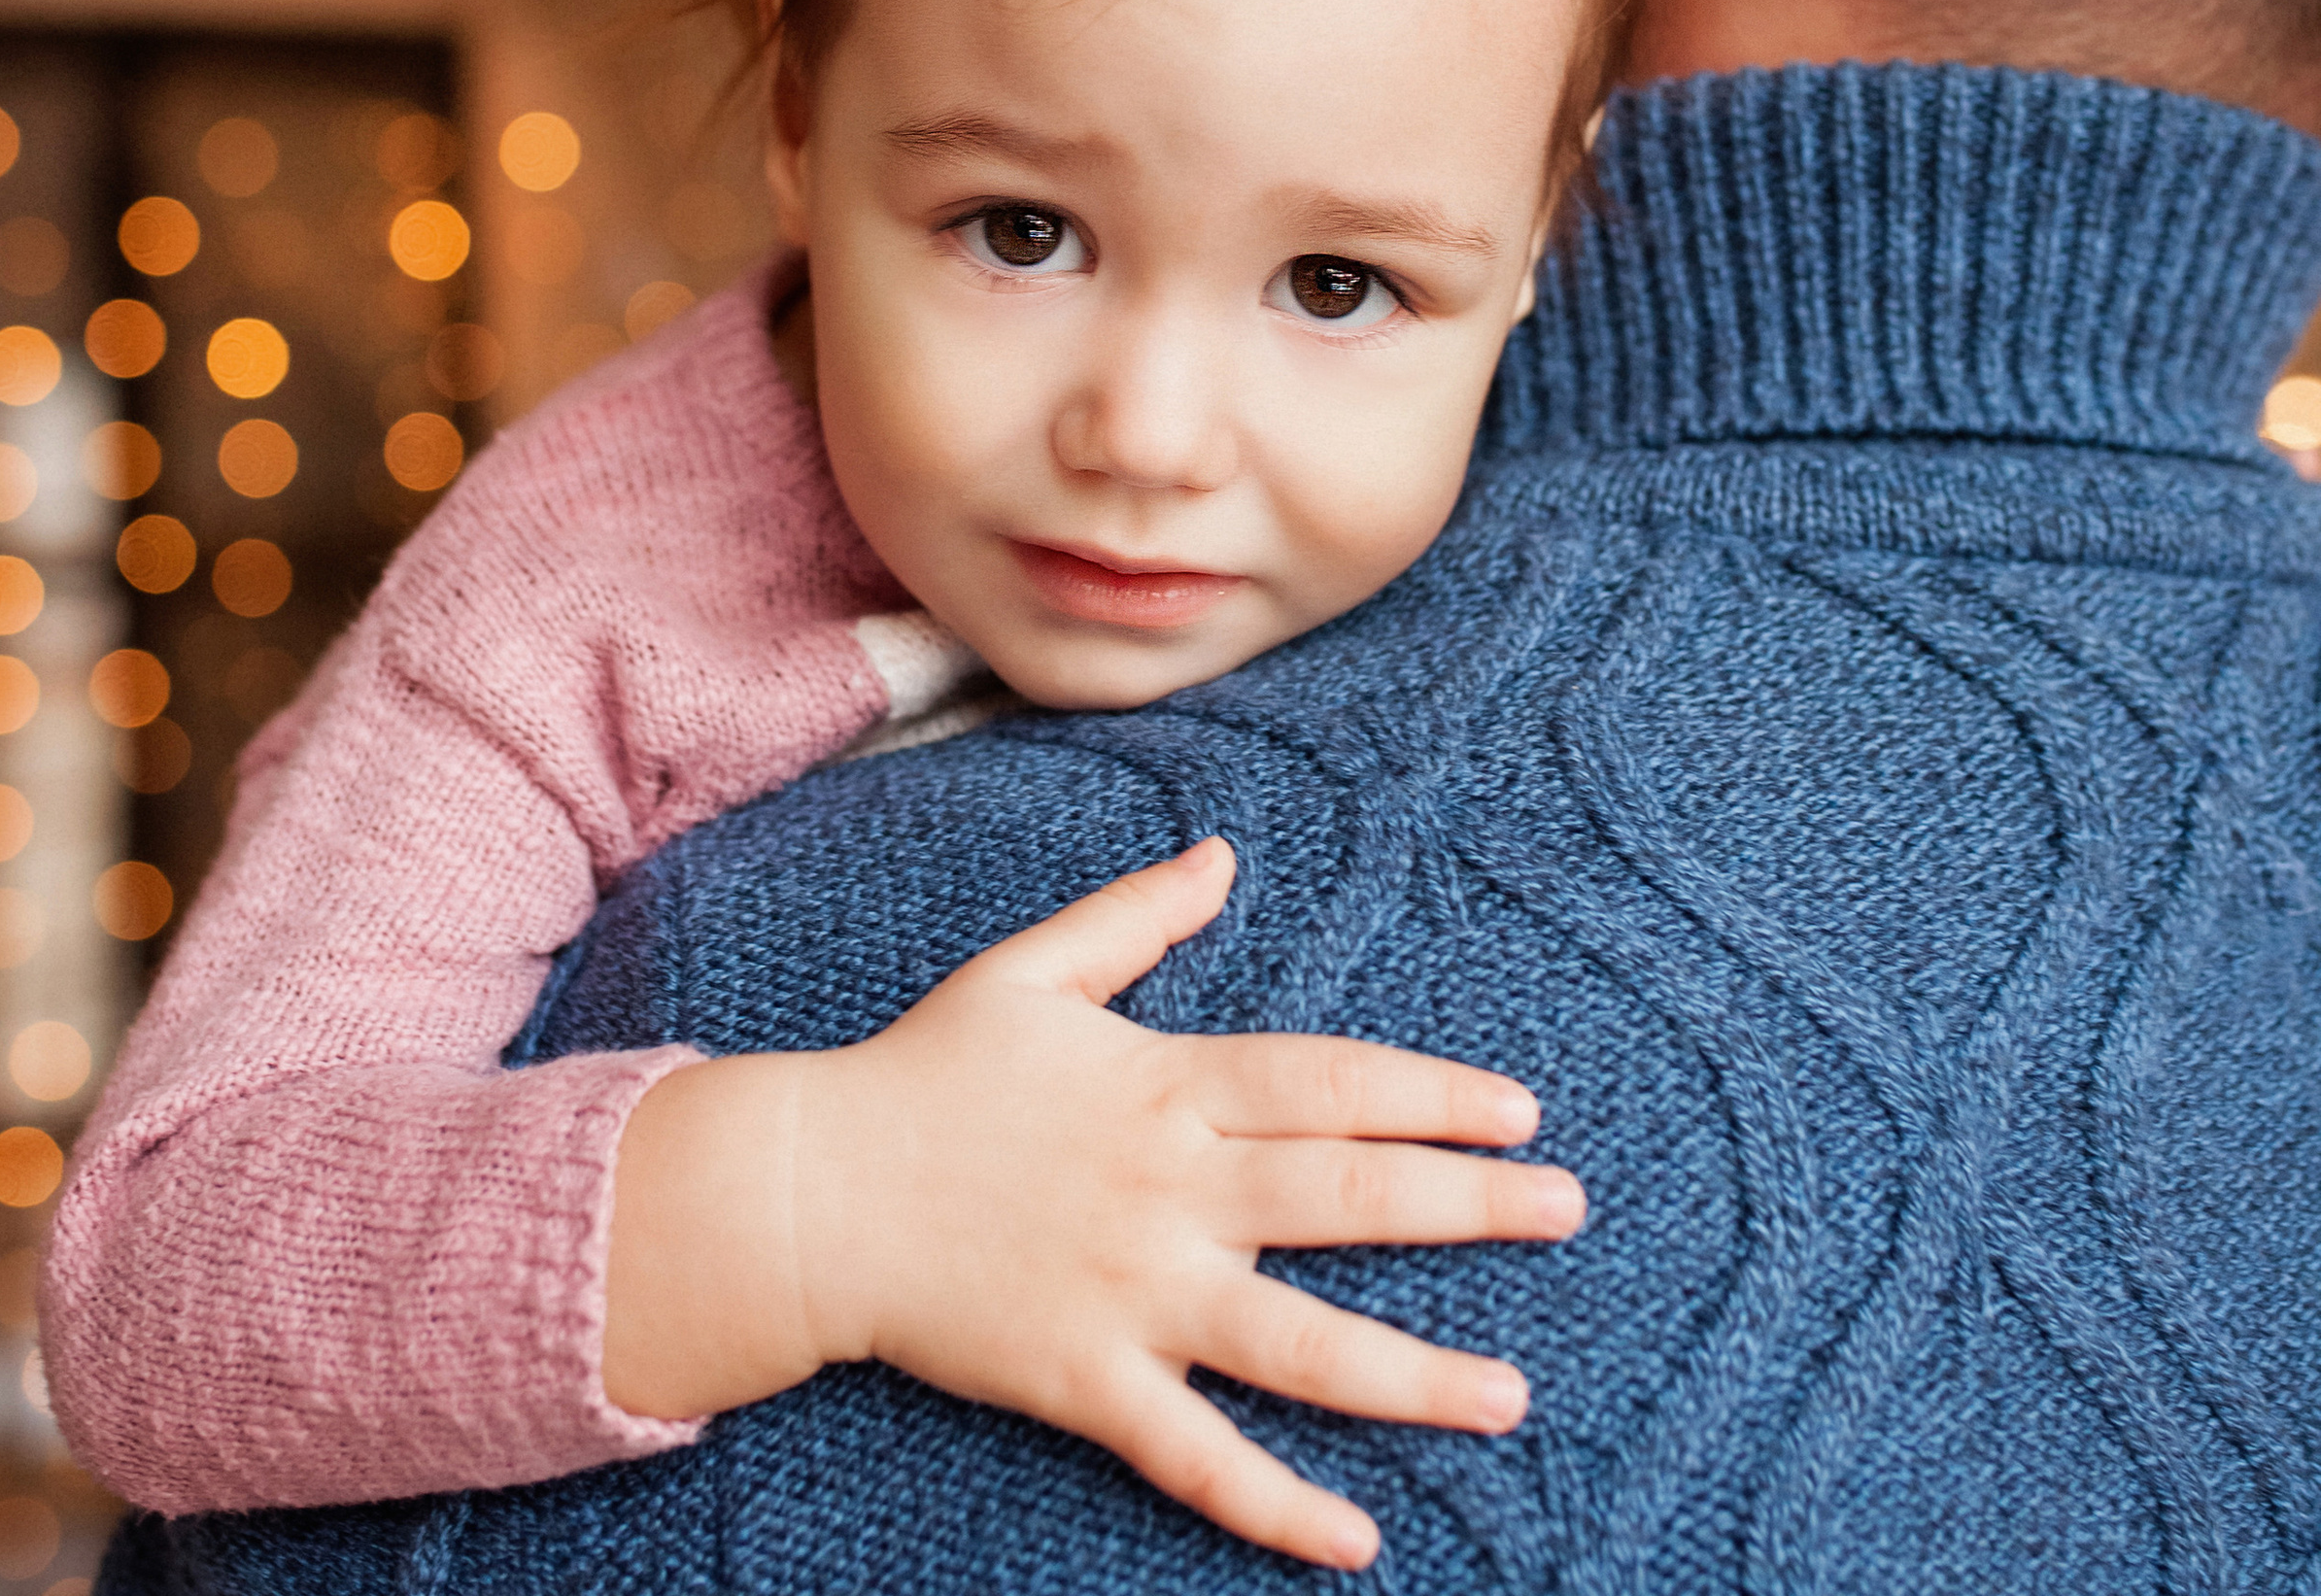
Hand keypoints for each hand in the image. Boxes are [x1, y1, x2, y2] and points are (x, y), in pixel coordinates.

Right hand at [605, 837, 1582, 1572]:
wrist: (815, 1191)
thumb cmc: (928, 1071)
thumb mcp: (1032, 969)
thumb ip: (1137, 915)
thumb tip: (1223, 857)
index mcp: (1165, 1083)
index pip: (1333, 1084)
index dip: (1433, 1095)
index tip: (1518, 1112)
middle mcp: (1170, 1188)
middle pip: (1347, 1195)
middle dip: (1469, 1206)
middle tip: (1570, 1211)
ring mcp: (1134, 1292)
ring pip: (1300, 1341)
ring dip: (1414, 1374)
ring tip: (1512, 1396)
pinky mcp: (1088, 1381)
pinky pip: (1199, 1454)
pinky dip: (1278, 1504)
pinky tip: (1359, 1539)